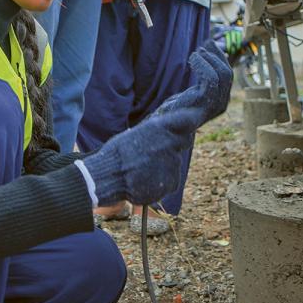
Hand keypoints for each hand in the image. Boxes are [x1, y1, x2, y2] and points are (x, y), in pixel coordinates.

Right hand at [82, 106, 202, 205]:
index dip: (190, 120)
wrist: (108, 177)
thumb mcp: (135, 135)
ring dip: (163, 168)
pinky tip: (145, 182)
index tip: (194, 118)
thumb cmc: (117, 154)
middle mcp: (169, 143)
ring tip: (141, 171)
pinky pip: (171, 182)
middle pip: (182, 143)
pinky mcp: (172, 181)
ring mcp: (172, 163)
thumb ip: (156, 135)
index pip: (186, 119)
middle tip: (152, 155)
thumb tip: (168, 135)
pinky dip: (161, 183)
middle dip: (172, 148)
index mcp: (159, 127)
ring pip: (174, 165)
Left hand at [153, 40, 232, 126]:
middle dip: (217, 56)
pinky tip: (192, 59)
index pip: (228, 75)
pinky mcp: (206, 102)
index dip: (220, 58)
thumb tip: (208, 52)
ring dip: (210, 59)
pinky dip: (202, 65)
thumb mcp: (195, 90)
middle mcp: (222, 103)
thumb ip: (204, 78)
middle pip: (228, 73)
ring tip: (196, 52)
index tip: (210, 45)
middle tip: (204, 45)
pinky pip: (210, 78)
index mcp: (221, 100)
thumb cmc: (179, 108)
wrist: (168, 126)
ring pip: (222, 74)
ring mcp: (216, 104)